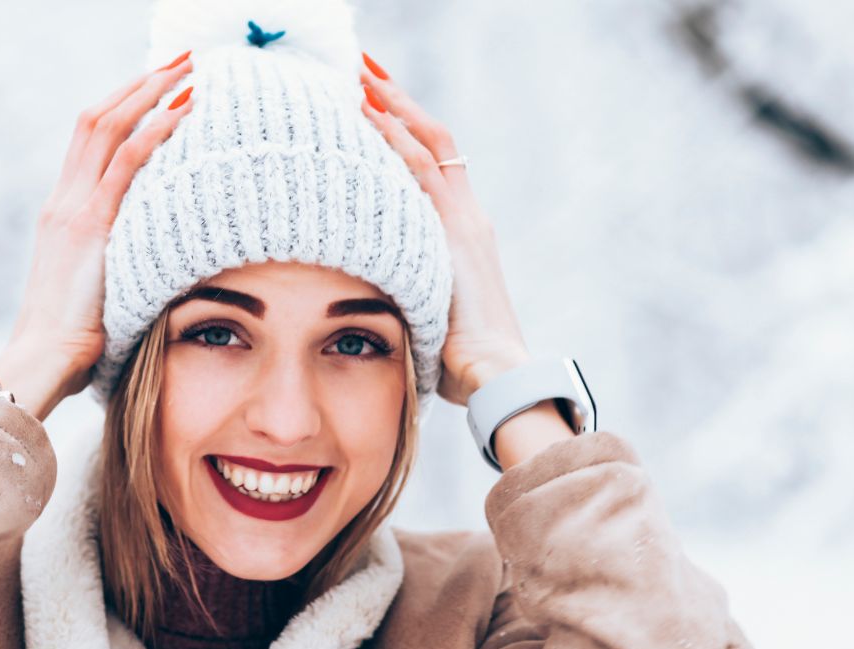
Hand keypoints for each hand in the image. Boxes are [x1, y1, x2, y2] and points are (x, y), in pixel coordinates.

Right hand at [0, 52, 195, 418]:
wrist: (42, 361)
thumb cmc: (74, 342)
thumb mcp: (97, 290)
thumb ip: (115, 265)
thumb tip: (153, 268)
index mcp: (63, 212)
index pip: (91, 140)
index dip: (124, 106)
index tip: (159, 86)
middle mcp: (64, 200)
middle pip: (97, 118)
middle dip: (139, 83)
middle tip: (180, 60)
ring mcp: (73, 209)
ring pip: (108, 127)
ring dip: (149, 92)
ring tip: (187, 70)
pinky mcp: (89, 226)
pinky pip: (124, 164)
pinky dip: (154, 132)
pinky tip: (182, 111)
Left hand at [359, 54, 531, 407]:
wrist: (494, 374)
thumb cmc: (457, 362)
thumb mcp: (425, 316)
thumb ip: (404, 296)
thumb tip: (364, 309)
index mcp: (462, 235)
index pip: (431, 166)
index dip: (403, 132)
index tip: (372, 105)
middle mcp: (467, 217)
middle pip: (432, 138)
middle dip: (396, 101)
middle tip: (361, 69)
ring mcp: (464, 220)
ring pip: (426, 142)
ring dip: (392, 105)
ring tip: (359, 74)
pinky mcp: (456, 229)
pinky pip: (422, 169)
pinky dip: (395, 137)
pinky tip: (368, 112)